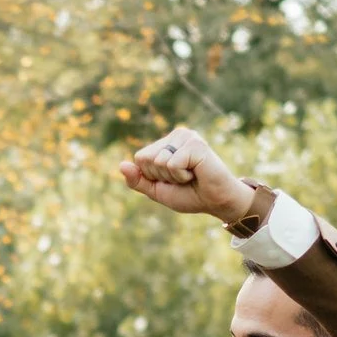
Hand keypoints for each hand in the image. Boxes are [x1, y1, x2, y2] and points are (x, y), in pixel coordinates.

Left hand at [117, 125, 256, 227]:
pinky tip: (197, 172)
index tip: (173, 179)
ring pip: (158, 161)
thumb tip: (121, 165)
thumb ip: (138, 180)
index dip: (152, 176)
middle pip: (146, 159)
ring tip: (191, 175)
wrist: (216, 202)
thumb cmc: (190, 195)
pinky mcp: (196, 144)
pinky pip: (172, 164)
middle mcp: (177, 134)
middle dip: (162, 176)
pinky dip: (182, 176)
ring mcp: (187, 137)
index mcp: (166, 142)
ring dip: (174, 177)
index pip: (140, 158)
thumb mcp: (157, 190)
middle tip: (184, 178)